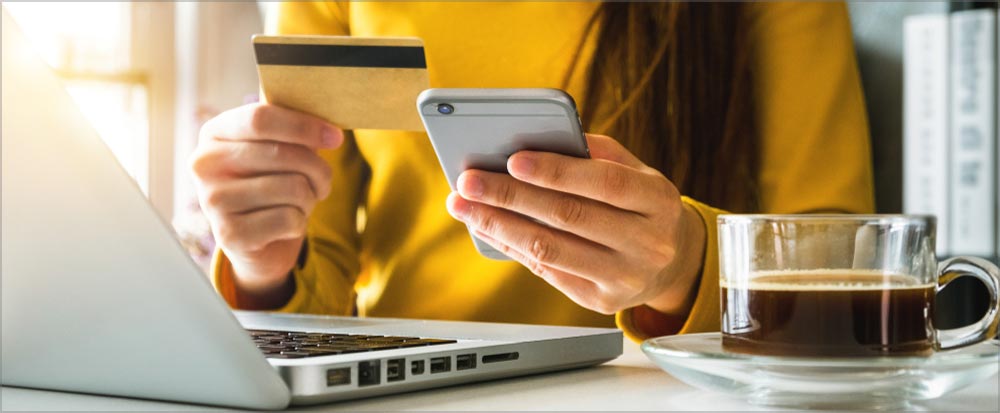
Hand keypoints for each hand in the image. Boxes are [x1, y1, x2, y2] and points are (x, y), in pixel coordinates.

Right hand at [190, 103, 341, 305]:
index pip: (260, 117)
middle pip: (282, 153)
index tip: (335, 137)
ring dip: (310, 197)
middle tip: (323, 180)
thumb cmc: (273, 183)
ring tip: (302, 201)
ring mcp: (211, 201)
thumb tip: (325, 115)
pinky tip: (287, 224)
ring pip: (291, 188)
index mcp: (214, 133)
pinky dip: (300, 223)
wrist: (259, 241)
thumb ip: (292, 126)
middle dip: (317, 168)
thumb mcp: (279, 149)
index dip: (304, 125)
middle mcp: (203, 164)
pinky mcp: (229, 235)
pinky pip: (289, 219)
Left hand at [446, 134, 705, 314]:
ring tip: (465, 206)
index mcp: (658, 201)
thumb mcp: (636, 171)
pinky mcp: (600, 300)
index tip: (513, 159)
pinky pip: (547, 272)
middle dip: (511, 196)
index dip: (558, 171)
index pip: (606, 183)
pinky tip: (488, 229)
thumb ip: (595, 153)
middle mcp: (647, 243)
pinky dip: (511, 247)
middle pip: (568, 216)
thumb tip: (535, 141)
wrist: (674, 263)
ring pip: (550, 249)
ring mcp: (624, 277)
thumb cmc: (642, 205)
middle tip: (470, 181)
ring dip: (499, 226)